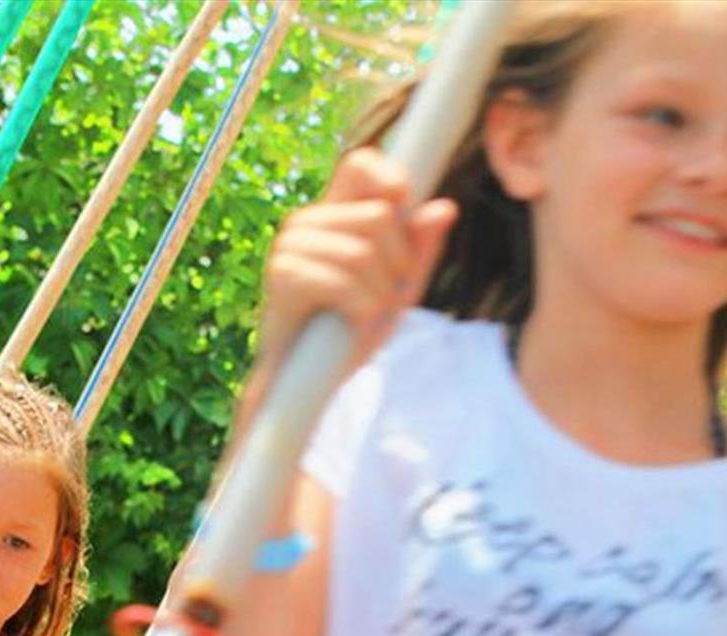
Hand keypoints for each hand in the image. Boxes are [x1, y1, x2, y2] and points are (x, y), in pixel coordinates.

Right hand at [257, 148, 456, 377]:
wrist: (309, 382)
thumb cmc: (351, 329)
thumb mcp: (399, 286)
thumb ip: (420, 248)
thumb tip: (445, 207)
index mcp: (333, 213)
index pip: (361, 163)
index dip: (391, 177)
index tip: (404, 207)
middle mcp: (306, 222)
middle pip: (379, 216)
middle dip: (398, 263)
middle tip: (386, 296)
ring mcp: (289, 246)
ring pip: (364, 252)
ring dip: (380, 293)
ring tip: (368, 314)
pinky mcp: (282, 276)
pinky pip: (344, 283)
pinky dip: (361, 310)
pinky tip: (351, 324)